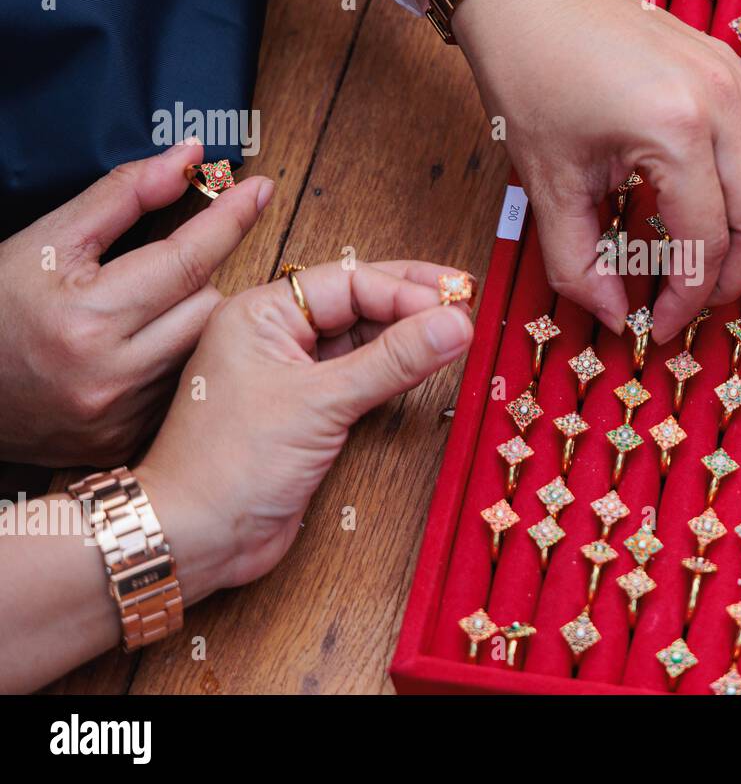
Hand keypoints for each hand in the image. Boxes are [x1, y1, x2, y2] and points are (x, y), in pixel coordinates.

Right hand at [0, 140, 271, 465]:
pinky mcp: (129, 441)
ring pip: (202, 347)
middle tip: (151, 278)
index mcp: (88, 317)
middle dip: (192, 281)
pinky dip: (173, 363)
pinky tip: (134, 357)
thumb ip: (123, 195)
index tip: (261, 190)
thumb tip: (187, 157)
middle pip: (207, 306)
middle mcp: (112, 375)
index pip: (187, 258)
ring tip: (137, 317)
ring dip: (186, 322)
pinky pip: (184, 386)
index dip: (229, 219)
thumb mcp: (48, 240)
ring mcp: (123, 416)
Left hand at [135, 259, 473, 592]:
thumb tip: (454, 323)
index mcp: (260, 314)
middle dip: (413, 301)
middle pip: (358, 301)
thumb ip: (394, 360)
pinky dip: (395, 369)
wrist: (195, 540)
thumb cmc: (227, 467)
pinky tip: (426, 364)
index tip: (455, 306)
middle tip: (466, 301)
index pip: (349, 280)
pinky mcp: (307, 412)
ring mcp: (291, 374)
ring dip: (408, 335)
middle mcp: (275, 336)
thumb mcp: (321, 403)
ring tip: (457, 331)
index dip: (406, 291)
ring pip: (363, 338)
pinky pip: (361, 375)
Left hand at [453, 0, 740, 341]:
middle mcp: (721, 102)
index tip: (655, 327)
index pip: (704, 243)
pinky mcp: (733, 63)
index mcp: (675, 131)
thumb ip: (578, 263)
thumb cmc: (529, 75)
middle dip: (731, 276)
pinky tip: (728, 188)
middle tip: (689, 302)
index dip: (684, 300)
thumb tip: (614, 316)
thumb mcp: (545, 182)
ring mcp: (735, 76)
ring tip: (714, 248)